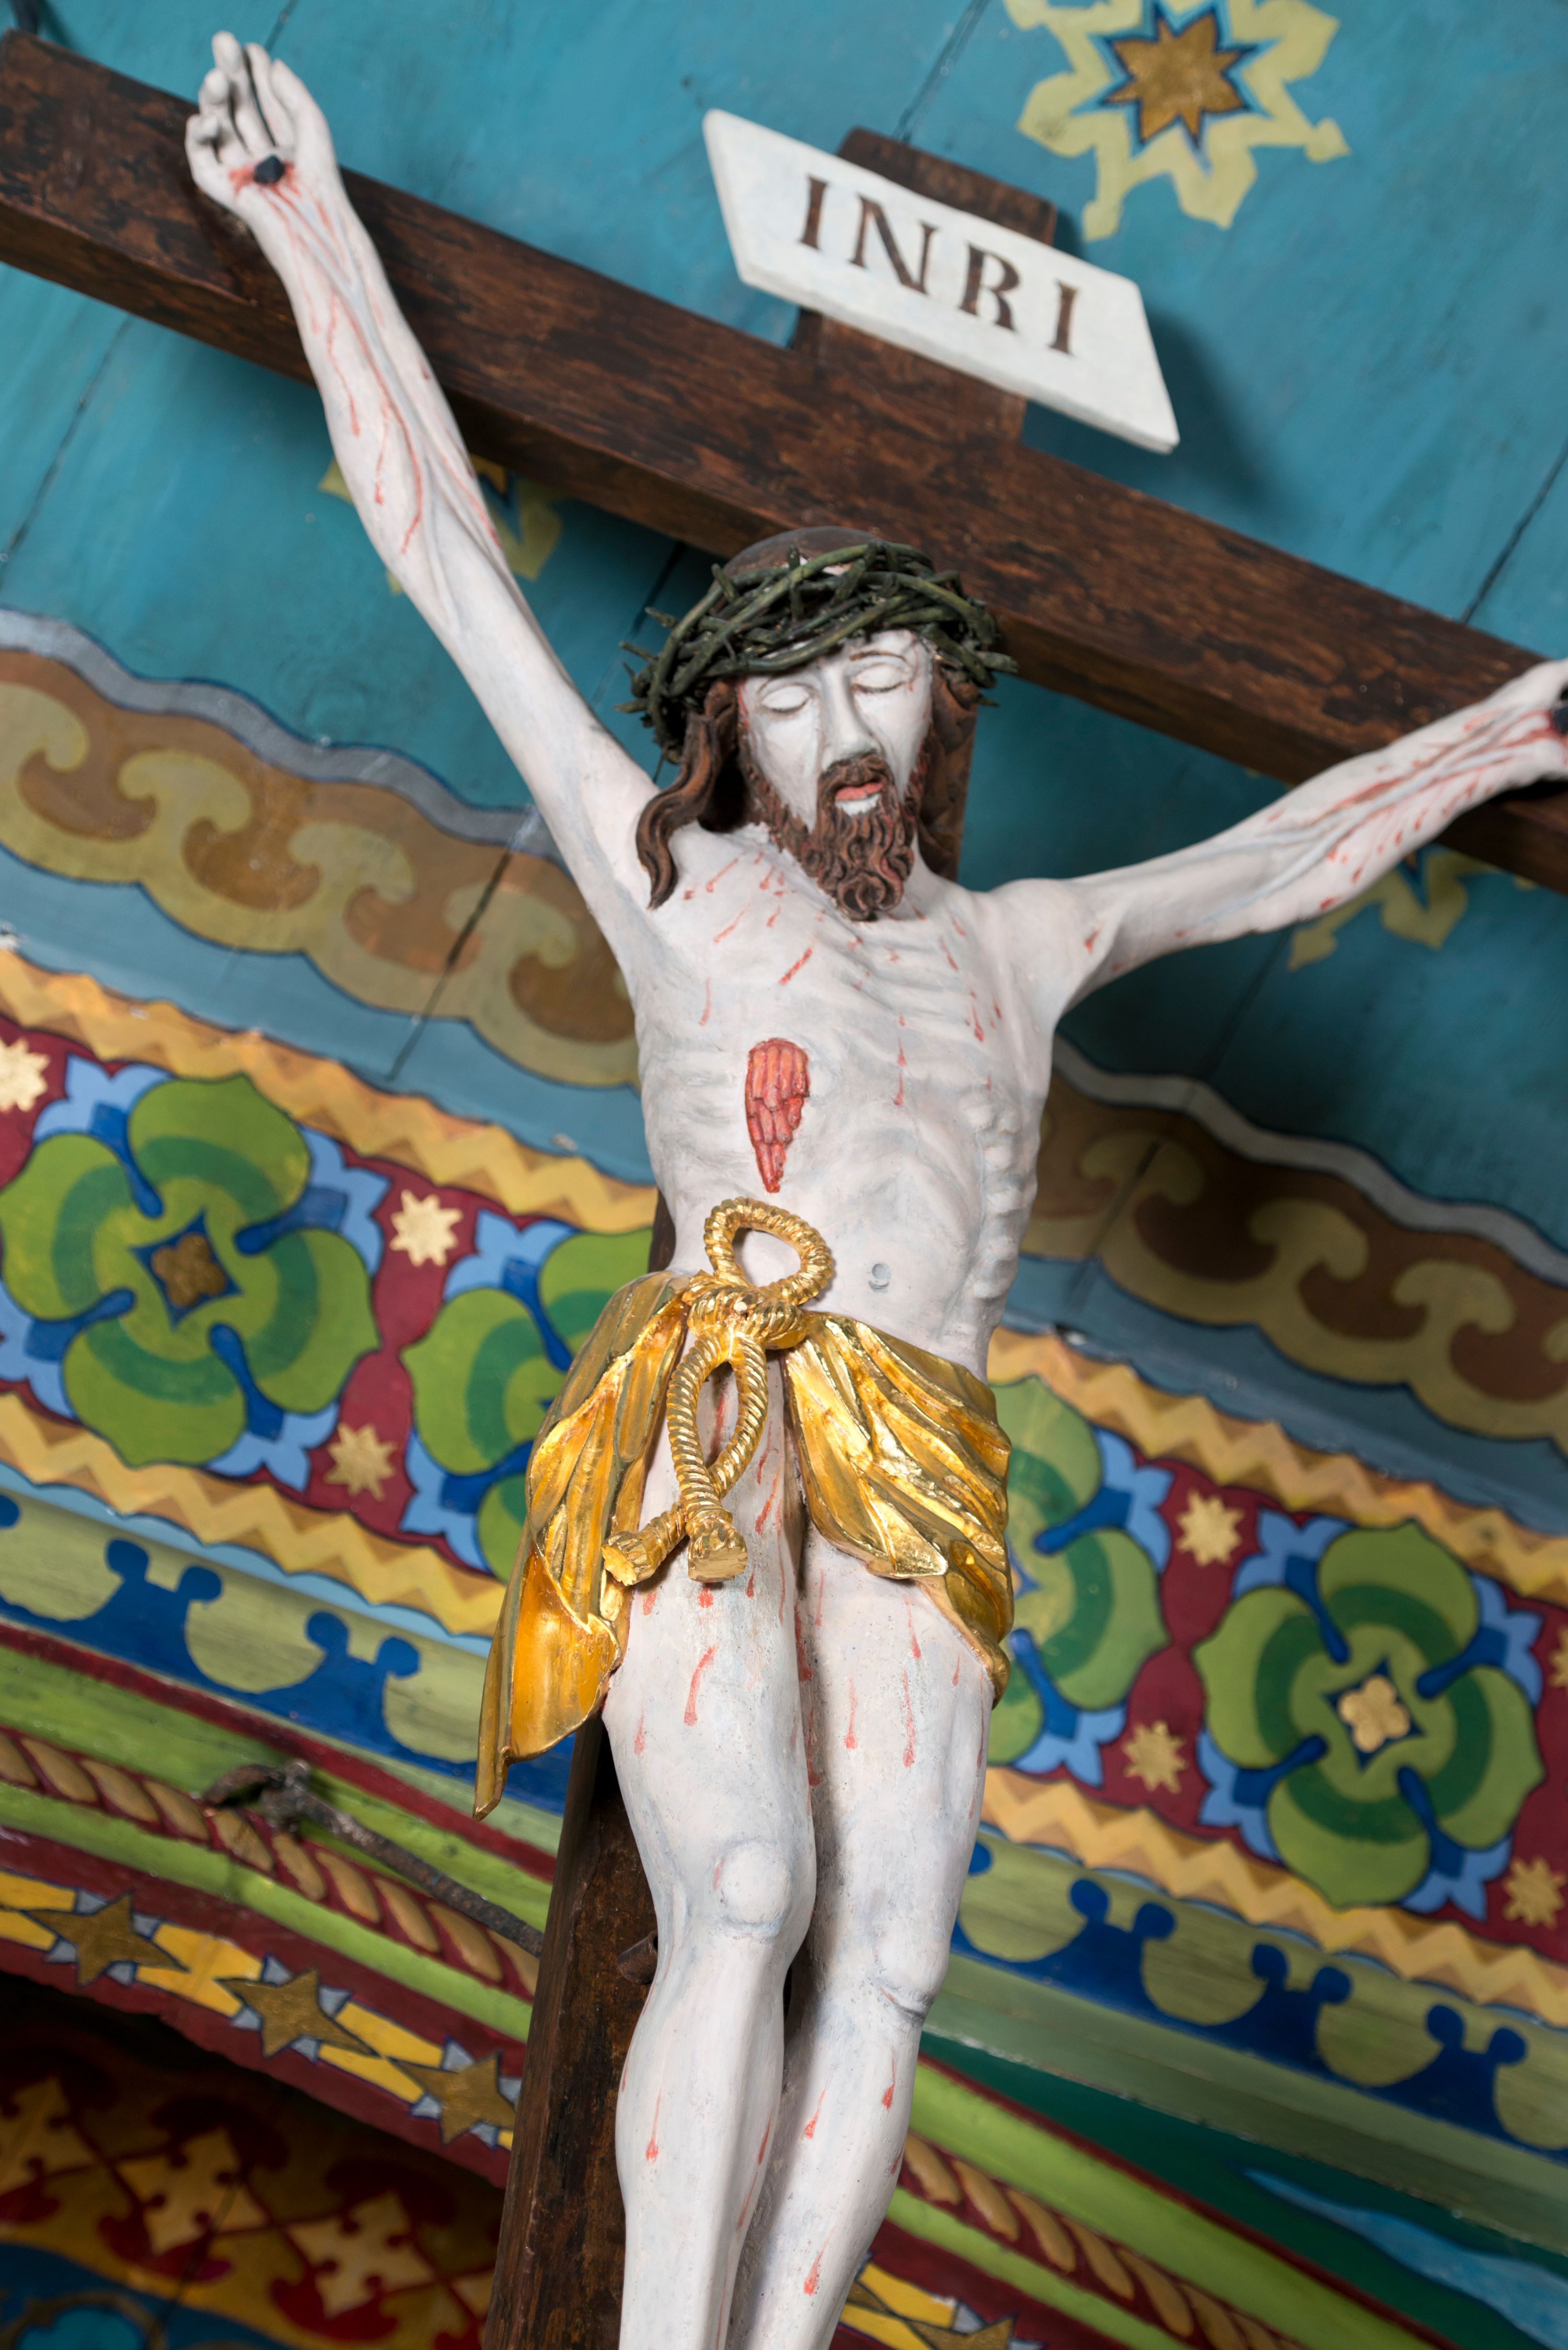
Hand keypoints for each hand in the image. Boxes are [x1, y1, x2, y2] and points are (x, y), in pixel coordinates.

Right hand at [186, 32, 337, 235]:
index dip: (254, 73)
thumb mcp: (311, 126)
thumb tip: (272, 62)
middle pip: (237, 107)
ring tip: (217, 76)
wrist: (315, 224)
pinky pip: (200, 156)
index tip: (251, 47)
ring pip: (218, 125)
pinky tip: (208, 119)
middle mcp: (258, 156)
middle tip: (223, 40)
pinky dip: (198, 135)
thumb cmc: (321, 182)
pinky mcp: (221, 187)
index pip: (263, 101)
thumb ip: (292, 93)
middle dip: (229, 74)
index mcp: (282, 145)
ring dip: (213, 98)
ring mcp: (238, 171)